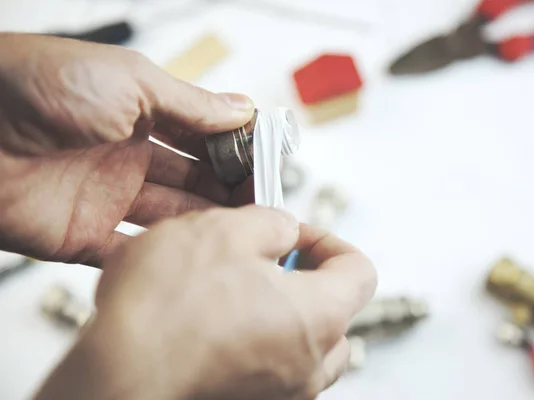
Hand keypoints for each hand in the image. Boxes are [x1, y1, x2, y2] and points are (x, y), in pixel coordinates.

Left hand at [0, 33, 254, 265]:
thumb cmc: (37, 85)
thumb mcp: (131, 82)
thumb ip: (191, 104)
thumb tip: (242, 109)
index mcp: (139, 113)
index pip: (203, 136)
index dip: (236, 150)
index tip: (269, 166)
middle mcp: (126, 155)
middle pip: (193, 180)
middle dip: (230, 191)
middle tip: (267, 206)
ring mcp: (105, 197)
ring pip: (170, 218)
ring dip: (204, 226)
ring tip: (244, 234)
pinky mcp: (80, 235)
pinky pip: (126, 253)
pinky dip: (159, 259)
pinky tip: (194, 261)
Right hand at [34, 206, 377, 399]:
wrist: (119, 373)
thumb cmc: (168, 307)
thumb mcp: (226, 230)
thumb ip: (273, 222)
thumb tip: (284, 231)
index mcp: (319, 316)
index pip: (361, 271)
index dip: (330, 241)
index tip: (297, 234)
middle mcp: (309, 363)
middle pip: (338, 315)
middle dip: (310, 281)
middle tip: (271, 263)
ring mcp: (280, 392)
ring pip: (305, 346)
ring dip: (283, 314)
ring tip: (240, 292)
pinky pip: (271, 368)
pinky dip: (257, 341)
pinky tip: (217, 323)